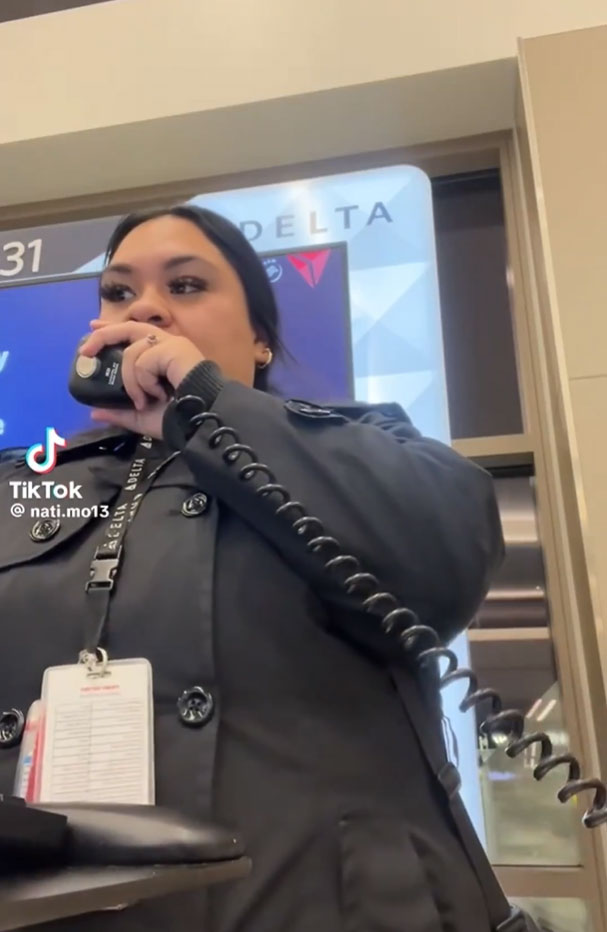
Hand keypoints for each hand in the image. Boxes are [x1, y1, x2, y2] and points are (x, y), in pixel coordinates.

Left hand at [79, 320, 204, 438]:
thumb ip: (120, 412)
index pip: (133, 333)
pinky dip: (144, 381)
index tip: (93, 327)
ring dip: (131, 381)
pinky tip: (159, 394)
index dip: (112, 328)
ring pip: (132, 352)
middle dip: (104, 336)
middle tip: (86, 351)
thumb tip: (94, 413)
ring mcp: (172, 344)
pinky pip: (143, 360)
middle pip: (129, 327)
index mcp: (161, 355)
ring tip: (144, 400)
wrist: (201, 421)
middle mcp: (167, 344)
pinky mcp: (174, 348)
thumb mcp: (142, 417)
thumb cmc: (179, 418)